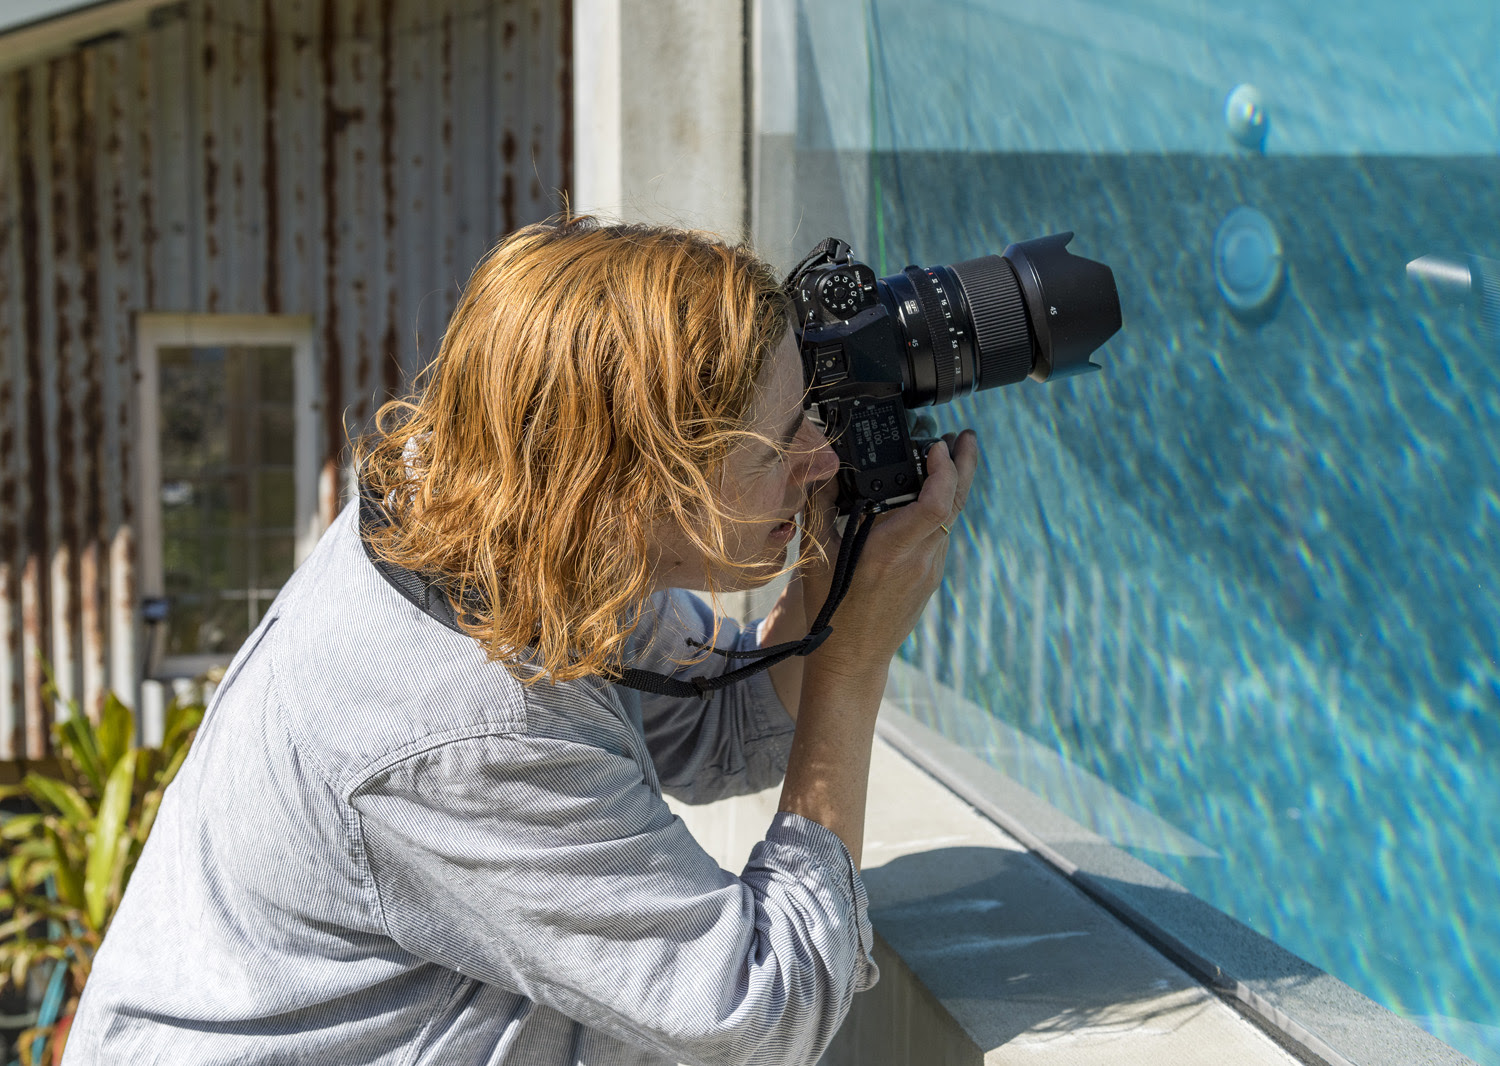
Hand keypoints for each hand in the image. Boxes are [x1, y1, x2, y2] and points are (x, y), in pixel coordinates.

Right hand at [808, 430, 979, 677]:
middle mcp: (919, 559)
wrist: (852, 658)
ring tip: (947, 455)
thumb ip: (819, 506)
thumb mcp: (817, 555)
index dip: (943, 470)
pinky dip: (941, 507)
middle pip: (956, 504)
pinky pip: (942, 534)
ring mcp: (929, 569)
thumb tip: (821, 466)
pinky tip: (929, 495)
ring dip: (953, 484)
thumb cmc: (831, 609)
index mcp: (891, 551)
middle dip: (965, 464)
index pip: (936, 505)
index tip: (935, 446)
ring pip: (952, 518)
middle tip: (964, 435)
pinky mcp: (931, 577)